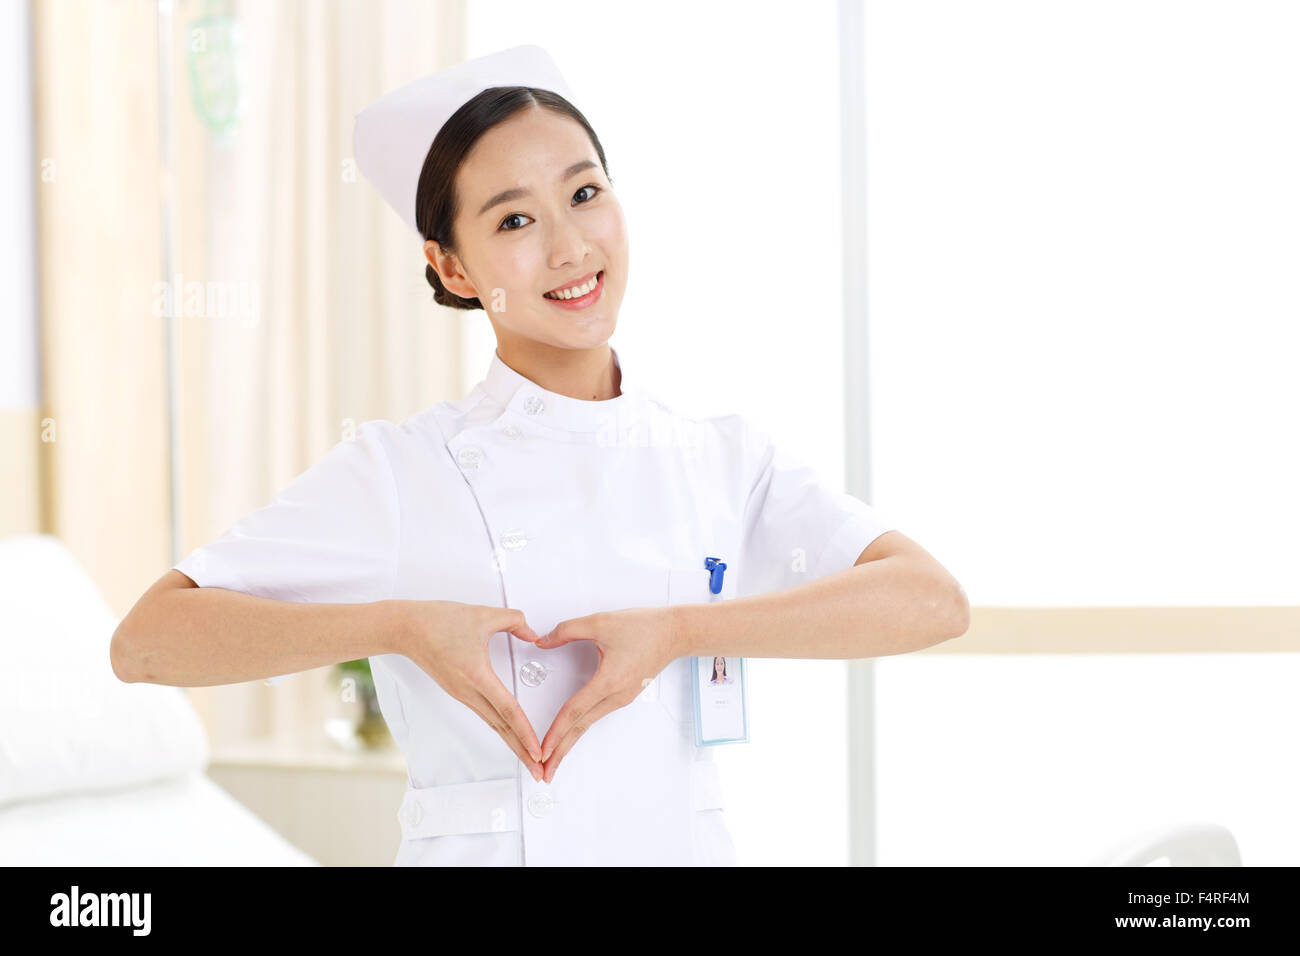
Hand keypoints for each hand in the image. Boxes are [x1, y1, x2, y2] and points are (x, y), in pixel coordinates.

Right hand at [398, 600, 546, 781]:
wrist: (405, 628)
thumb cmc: (439, 621)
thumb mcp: (483, 614)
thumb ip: (515, 621)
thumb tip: (534, 634)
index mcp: (477, 676)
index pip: (508, 710)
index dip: (526, 732)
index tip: (539, 751)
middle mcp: (469, 692)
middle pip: (502, 727)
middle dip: (523, 751)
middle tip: (541, 773)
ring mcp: (462, 694)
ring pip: (494, 724)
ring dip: (513, 743)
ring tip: (530, 759)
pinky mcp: (458, 691)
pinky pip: (485, 715)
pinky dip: (502, 728)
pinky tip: (511, 734)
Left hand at [534, 606, 677, 782]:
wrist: (675, 633)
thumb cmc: (644, 627)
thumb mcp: (600, 621)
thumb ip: (566, 631)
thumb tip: (542, 641)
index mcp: (609, 681)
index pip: (574, 711)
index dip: (556, 731)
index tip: (542, 750)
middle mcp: (615, 696)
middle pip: (580, 728)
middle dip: (560, 752)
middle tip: (542, 773)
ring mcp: (621, 698)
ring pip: (587, 724)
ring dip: (568, 742)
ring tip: (552, 759)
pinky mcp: (623, 696)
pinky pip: (596, 716)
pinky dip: (579, 728)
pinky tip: (570, 734)